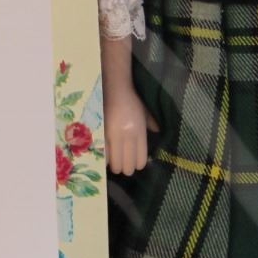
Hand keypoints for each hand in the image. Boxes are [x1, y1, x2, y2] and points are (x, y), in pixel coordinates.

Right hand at [100, 31, 159, 174]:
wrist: (111, 88)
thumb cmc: (130, 100)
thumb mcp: (144, 110)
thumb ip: (151, 123)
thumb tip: (157, 132)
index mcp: (139, 131)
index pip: (140, 159)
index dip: (138, 165)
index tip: (135, 164)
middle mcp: (127, 136)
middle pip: (127, 166)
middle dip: (126, 169)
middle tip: (124, 166)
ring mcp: (112, 136)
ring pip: (114, 164)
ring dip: (114, 166)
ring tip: (114, 163)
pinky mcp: (100, 134)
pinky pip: (102, 156)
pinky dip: (104, 160)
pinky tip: (105, 157)